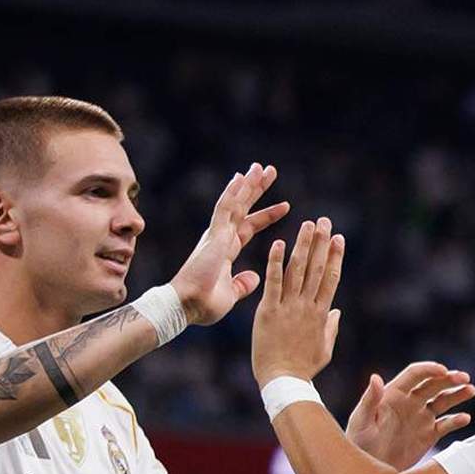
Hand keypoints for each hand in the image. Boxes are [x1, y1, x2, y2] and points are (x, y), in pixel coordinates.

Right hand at [171, 164, 290, 325]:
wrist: (188, 306)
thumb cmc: (205, 303)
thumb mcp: (231, 292)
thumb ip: (242, 283)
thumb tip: (254, 277)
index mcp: (226, 249)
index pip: (250, 226)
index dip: (267, 215)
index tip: (286, 206)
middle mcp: (221, 237)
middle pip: (243, 207)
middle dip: (256, 190)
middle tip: (269, 171)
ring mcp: (217, 234)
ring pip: (234, 202)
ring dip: (247, 184)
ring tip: (260, 167)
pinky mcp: (214, 236)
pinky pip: (224, 209)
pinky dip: (233, 193)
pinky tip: (241, 178)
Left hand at [251, 218, 346, 384]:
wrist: (282, 380)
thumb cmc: (303, 368)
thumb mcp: (324, 349)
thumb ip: (331, 327)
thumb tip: (337, 310)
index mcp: (321, 314)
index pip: (330, 278)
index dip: (335, 257)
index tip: (339, 238)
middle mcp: (307, 306)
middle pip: (317, 269)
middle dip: (322, 243)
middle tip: (325, 221)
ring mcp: (289, 307)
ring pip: (298, 271)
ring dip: (304, 245)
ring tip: (307, 224)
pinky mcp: (269, 311)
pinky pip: (274, 282)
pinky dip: (276, 262)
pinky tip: (279, 243)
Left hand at [347, 362, 474, 469]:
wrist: (369, 470)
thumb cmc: (359, 444)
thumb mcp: (361, 422)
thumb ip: (370, 400)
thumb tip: (376, 377)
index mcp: (393, 394)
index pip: (415, 374)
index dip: (430, 370)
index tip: (444, 370)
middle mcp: (410, 402)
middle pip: (433, 384)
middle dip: (449, 379)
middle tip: (465, 378)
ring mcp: (421, 418)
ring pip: (443, 401)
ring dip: (457, 395)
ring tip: (471, 390)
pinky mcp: (429, 434)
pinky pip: (446, 424)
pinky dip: (456, 421)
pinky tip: (465, 418)